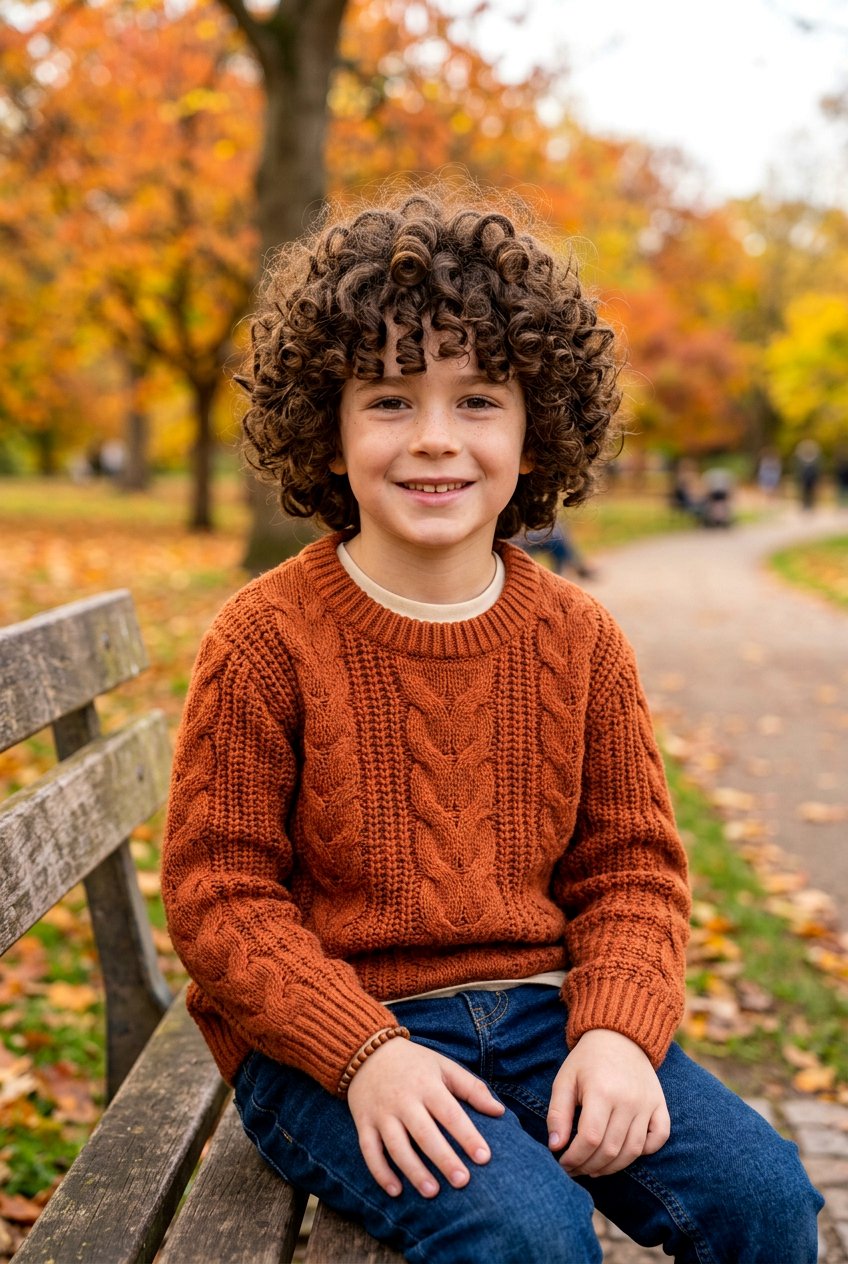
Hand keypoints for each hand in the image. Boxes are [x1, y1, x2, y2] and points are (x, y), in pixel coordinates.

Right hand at [347, 1036, 504, 1198]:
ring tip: (432, 1192)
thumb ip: (472, 1088)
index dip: (467, 1136)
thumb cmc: (414, 1063)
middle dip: (443, 1158)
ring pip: (396, 1146)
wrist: (366, 1050)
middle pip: (424, 1133)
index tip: (484, 1158)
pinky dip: (380, 1172)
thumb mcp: (444, 1066)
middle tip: (462, 1182)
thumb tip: (499, 1111)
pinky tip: (395, 1191)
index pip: (450, 1113)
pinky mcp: (364, 1122)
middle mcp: (403, 1100)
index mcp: (426, 1084)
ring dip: (413, 1171)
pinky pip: (369, 1151)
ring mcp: (382, 1113)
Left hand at [547, 1029, 669, 1177]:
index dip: (574, 1157)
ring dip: (612, 1167)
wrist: (619, 1036)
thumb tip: (555, 1147)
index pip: (589, 1138)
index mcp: (601, 1091)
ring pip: (633, 1151)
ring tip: (594, 1168)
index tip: (562, 1163)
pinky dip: (644, 1152)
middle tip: (575, 1169)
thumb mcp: (565, 1080)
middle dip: (589, 1166)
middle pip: (610, 1149)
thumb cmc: (587, 1061)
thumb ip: (557, 1114)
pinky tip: (624, 1153)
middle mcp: (628, 1100)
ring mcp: (647, 1104)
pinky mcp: (660, 1105)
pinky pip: (659, 1139)